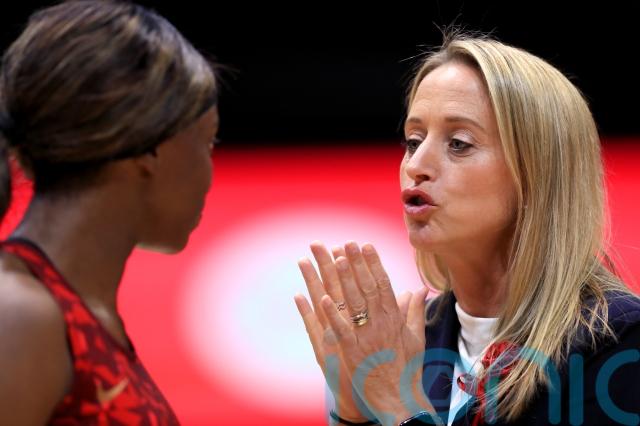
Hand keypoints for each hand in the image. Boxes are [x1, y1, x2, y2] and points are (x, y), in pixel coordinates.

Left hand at [295, 241, 433, 424]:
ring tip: (334, 259)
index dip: (373, 263)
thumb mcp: (416, 338)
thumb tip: (419, 289)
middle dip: (356, 264)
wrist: (401, 401)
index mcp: (395, 319)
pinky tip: (322, 297)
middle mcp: (381, 325)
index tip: (365, 245)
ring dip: (343, 280)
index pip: (383, 285)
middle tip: (346, 242)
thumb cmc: (407, 370)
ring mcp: (367, 338)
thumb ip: (414, 311)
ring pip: (353, 304)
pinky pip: (341, 330)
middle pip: (366, 288)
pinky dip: (332, 313)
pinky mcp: (353, 353)